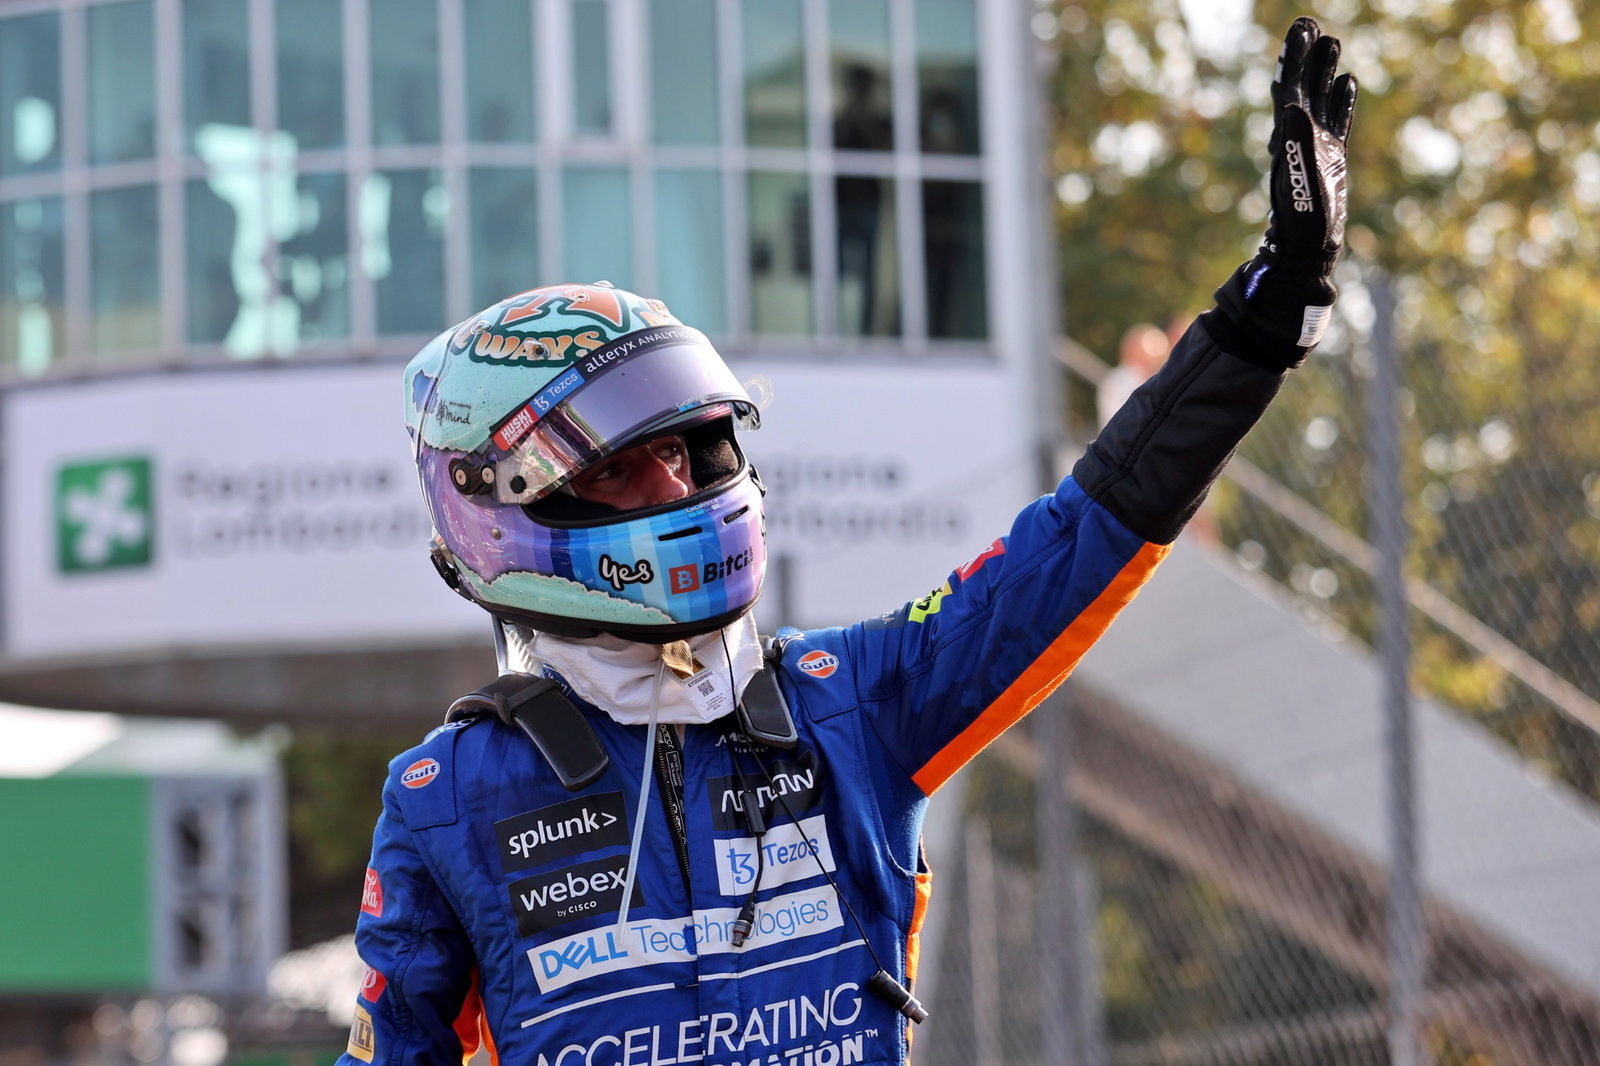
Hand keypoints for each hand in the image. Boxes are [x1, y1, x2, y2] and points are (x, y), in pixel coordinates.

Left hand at [1262, 18, 1356, 284]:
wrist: (1307, 252)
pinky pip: (1336, 121)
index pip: (1289, 89)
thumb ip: (1296, 144)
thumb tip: (1291, 106)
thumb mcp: (1298, 182)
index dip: (1293, 59)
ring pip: (1320, 99)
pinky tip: (1347, 82)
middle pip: (1302, 87)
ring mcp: (1316, 147)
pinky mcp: (1331, 159)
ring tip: (1332, 41)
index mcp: (1288, 139)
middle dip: (1306, 56)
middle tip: (1309, 22)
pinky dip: (1341, 101)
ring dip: (1324, 71)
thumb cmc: (1302, 224)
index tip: (1300, 29)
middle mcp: (1298, 139)